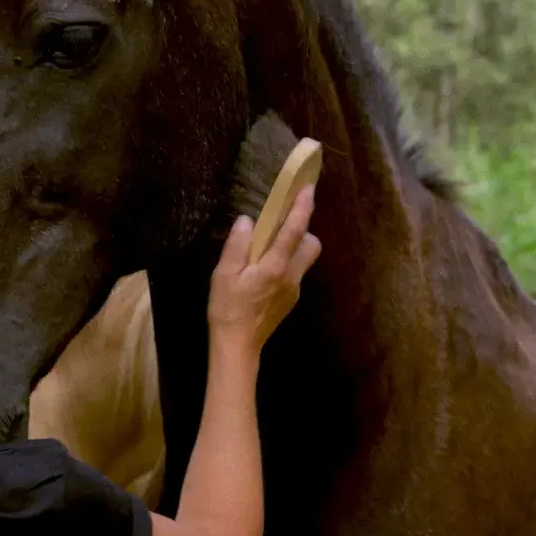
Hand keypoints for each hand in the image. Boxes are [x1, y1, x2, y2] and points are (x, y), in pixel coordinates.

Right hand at [207, 187, 319, 354]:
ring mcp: (294, 290)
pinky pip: (295, 273)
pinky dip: (286, 263)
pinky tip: (264, 271)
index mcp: (274, 267)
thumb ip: (237, 246)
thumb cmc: (227, 309)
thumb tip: (247, 221)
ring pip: (304, 259)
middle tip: (282, 224)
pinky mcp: (290, 300)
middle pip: (311, 245)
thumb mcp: (223, 275)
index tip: (308, 188)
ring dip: (294, 247)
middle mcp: (291, 276)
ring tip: (269, 248)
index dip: (302, 207)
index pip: (294, 230)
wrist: (237, 347)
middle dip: (303, 229)